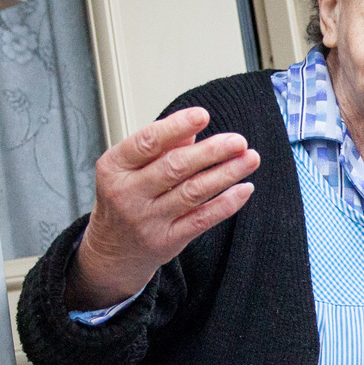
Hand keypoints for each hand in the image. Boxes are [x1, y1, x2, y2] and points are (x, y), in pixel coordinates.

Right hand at [67, 108, 260, 309]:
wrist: (113, 249)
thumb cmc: (126, 197)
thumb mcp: (130, 167)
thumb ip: (161, 147)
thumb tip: (192, 128)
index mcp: (115, 167)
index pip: (148, 142)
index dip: (176, 126)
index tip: (203, 114)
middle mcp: (128, 194)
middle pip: (175, 167)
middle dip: (212, 151)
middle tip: (238, 140)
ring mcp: (147, 220)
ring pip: (193, 192)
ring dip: (227, 173)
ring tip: (250, 159)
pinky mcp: (167, 241)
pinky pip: (202, 219)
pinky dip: (226, 203)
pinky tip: (244, 188)